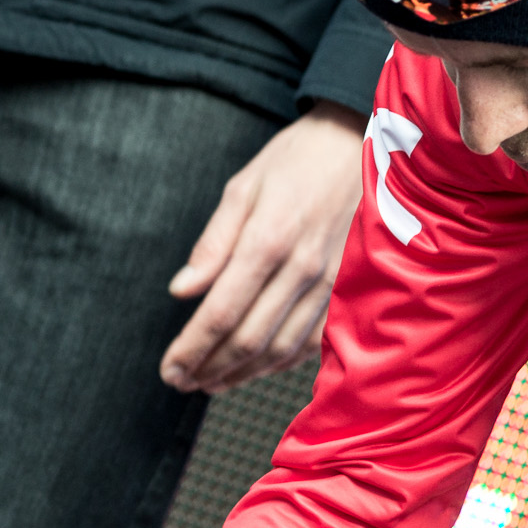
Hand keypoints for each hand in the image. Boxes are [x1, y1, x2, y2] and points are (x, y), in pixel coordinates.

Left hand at [160, 100, 366, 393]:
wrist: (358, 144)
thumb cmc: (295, 161)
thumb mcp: (243, 187)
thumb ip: (213, 243)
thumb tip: (181, 291)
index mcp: (268, 240)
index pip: (221, 313)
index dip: (192, 348)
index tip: (170, 368)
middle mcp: (301, 270)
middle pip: (249, 340)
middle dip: (210, 368)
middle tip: (182, 382)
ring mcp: (328, 284)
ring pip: (281, 349)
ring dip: (243, 374)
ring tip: (212, 383)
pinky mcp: (346, 290)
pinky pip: (311, 341)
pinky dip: (280, 363)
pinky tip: (256, 368)